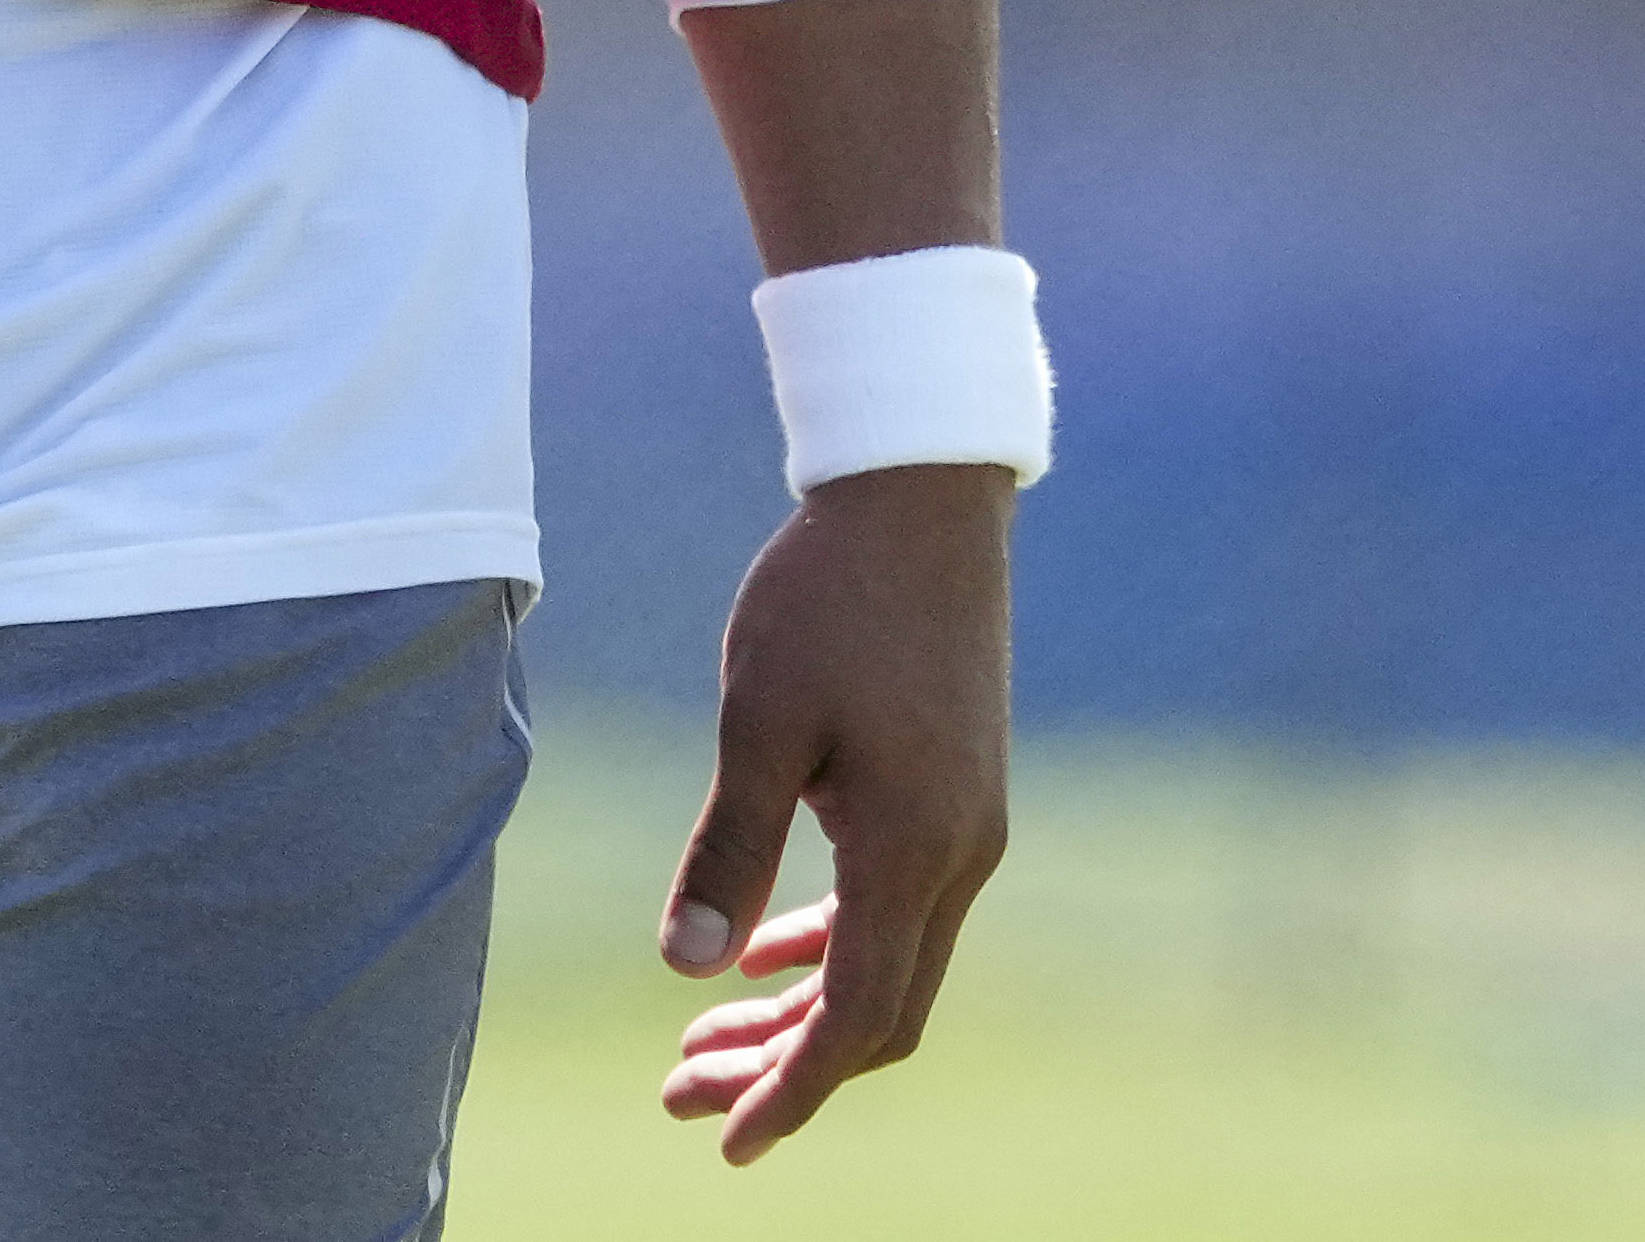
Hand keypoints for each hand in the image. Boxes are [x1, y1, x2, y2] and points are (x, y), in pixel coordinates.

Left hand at [657, 460, 1011, 1159]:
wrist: (919, 505)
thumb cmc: (828, 601)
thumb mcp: (759, 723)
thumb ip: (728, 848)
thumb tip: (684, 964)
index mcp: (913, 853)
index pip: (855, 1020)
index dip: (791, 1090)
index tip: (725, 1140)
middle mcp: (958, 859)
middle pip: (875, 1013)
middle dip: (782, 1067)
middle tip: (679, 1093)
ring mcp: (965, 830)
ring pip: (888, 965)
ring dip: (800, 1011)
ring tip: (702, 1037)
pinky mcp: (954, 797)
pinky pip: (897, 910)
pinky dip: (831, 946)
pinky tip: (766, 951)